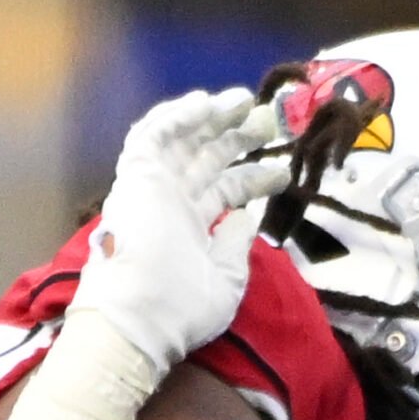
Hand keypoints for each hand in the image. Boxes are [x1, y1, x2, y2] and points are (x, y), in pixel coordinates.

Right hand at [75, 86, 291, 378]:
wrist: (141, 318)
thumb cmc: (182, 309)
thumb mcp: (227, 281)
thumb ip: (236, 246)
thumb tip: (246, 216)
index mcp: (192, 227)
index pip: (227, 191)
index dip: (254, 177)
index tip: (282, 172)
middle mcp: (173, 202)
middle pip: (208, 158)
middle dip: (238, 138)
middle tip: (268, 121)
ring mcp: (154, 187)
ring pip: (183, 139)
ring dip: (211, 118)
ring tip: (244, 101)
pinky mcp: (136, 176)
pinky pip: (153, 135)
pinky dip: (177, 116)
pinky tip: (205, 103)